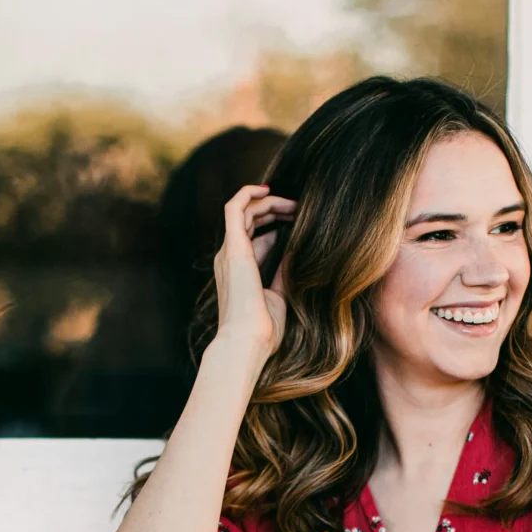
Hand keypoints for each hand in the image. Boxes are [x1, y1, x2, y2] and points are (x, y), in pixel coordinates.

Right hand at [212, 185, 295, 358]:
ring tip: (293, 203)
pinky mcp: (233, 247)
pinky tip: (269, 190)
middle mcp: (230, 258)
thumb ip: (284, 273)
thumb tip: (298, 253)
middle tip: (300, 209)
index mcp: (240, 271)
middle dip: (275, 209)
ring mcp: (229, 252)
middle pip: (250, 220)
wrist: (247, 342)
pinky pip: (234, 208)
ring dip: (268, 202)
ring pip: (244, 210)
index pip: (258, 239)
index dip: (279, 227)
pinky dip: (249, 193)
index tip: (302, 224)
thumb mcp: (280, 296)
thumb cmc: (262, 330)